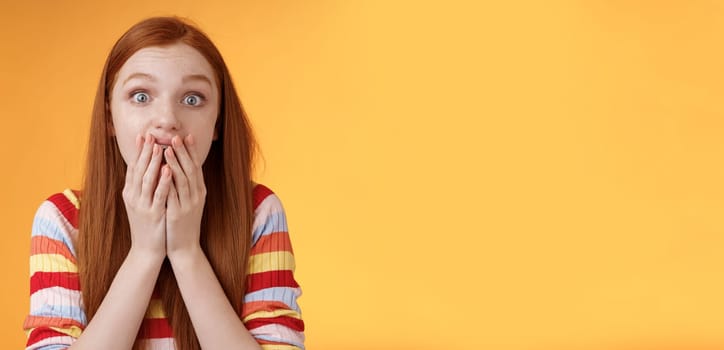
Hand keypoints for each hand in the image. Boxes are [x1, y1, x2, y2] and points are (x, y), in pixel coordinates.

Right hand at [121, 133, 171, 258]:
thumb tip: (146, 167)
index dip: (138, 151)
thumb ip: (142, 186)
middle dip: (145, 152)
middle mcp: (133, 197)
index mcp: (130, 193)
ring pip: (148, 179)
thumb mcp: (141, 203)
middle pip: (139, 170)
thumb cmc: (147, 224)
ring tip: (160, 147)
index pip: (133, 167)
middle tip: (150, 135)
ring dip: (154, 162)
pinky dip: (164, 181)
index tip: (143, 136)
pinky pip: (159, 194)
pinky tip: (169, 170)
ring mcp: (142, 205)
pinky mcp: (153, 214)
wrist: (146, 249)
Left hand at [164, 135, 206, 257]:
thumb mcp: (189, 202)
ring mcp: (188, 205)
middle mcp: (196, 196)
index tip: (187, 136)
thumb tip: (180, 167)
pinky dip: (168, 182)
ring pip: (183, 180)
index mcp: (199, 192)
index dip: (192, 152)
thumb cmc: (183, 223)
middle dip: (183, 152)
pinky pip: (172, 195)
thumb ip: (186, 186)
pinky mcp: (177, 214)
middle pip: (191, 170)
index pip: (196, 167)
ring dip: (175, 163)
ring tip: (167, 149)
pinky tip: (162, 172)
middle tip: (176, 137)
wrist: (185, 247)